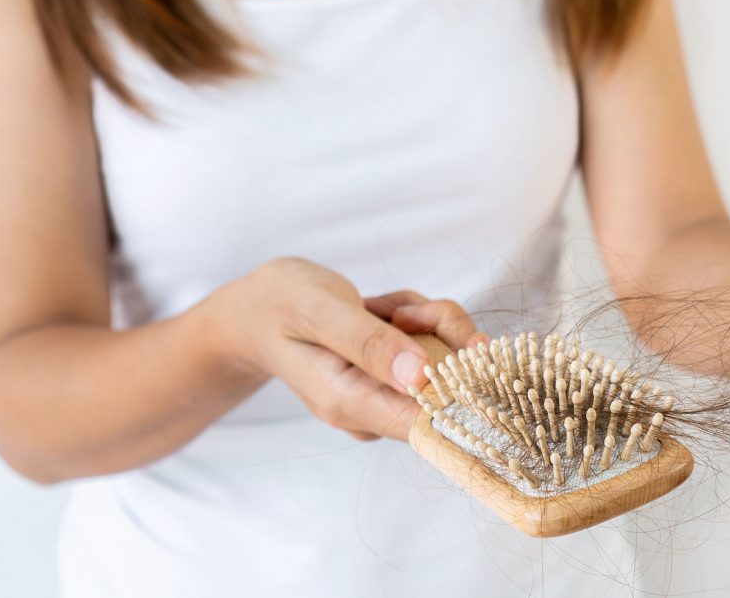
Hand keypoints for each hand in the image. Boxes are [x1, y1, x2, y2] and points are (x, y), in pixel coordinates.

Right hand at [201, 258, 484, 440]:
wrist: (257, 310)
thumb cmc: (281, 305)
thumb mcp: (320, 311)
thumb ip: (369, 344)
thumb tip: (421, 377)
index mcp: (349, 404)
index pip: (429, 424)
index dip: (464, 389)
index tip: (472, 350)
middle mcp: (372, 411)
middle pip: (449, 383)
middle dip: (439, 332)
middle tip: (397, 311)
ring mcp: (387, 397)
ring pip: (447, 356)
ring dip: (425, 318)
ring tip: (377, 307)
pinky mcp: (398, 381)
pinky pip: (435, 345)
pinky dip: (419, 318)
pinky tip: (381, 311)